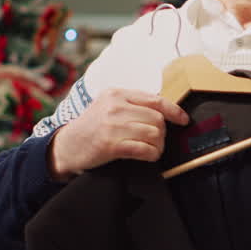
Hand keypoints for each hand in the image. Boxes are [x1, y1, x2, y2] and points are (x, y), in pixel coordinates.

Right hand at [48, 88, 188, 179]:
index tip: (183, 119)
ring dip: (158, 145)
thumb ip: (131, 103)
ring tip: (153, 149)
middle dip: (163, 133)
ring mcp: (112, 125)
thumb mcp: (108, 105)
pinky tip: (149, 156)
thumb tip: (163, 111)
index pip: (155, 100)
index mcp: (117, 93)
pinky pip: (144, 149)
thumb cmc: (92, 126)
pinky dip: (152, 154)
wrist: (67, 146)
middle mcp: (115, 106)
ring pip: (153, 134)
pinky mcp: (110, 145)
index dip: (174, 111)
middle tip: (158, 141)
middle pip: (157, 119)